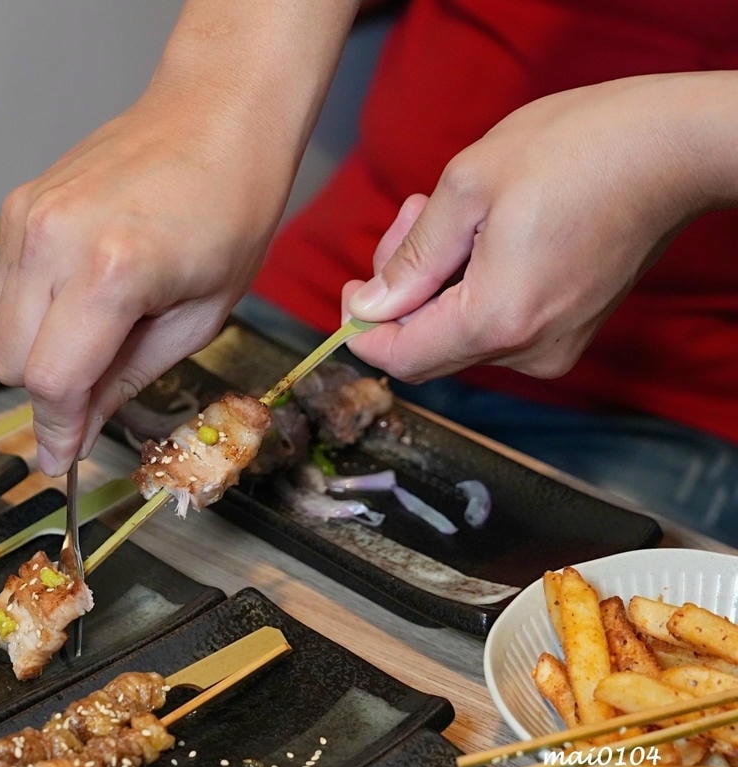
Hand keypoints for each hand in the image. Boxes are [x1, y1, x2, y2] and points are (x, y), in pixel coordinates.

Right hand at [0, 0, 356, 474]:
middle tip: (100, 384)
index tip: (60, 462)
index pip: (51, 381)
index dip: (57, 432)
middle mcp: (52, 240)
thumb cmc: (231, 212)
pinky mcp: (16, 205)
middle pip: (10, 363)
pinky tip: (84, 290)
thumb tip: (75, 434)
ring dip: (38, 351)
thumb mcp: (200, 317)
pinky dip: (34, 311)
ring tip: (102, 325)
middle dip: (49, 392)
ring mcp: (26, 218)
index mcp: (111, 271)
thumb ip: (127, 379)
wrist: (214, 115)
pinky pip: (5, 289)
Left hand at [344, 72, 737, 382]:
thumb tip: (368, 308)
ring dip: (435, 281)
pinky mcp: (571, 329)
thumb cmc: (576, 152)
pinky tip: (481, 232)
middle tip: (410, 217)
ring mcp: (554, 344)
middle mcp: (528, 349)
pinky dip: (470, 286)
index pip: (400, 359)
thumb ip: (410, 258)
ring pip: (458, 334)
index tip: (352, 284)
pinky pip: (495, 324)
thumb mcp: (468, 188)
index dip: (362, 329)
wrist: (673, 148)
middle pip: (426, 348)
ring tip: (447, 212)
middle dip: (400, 291)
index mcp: (496, 320)